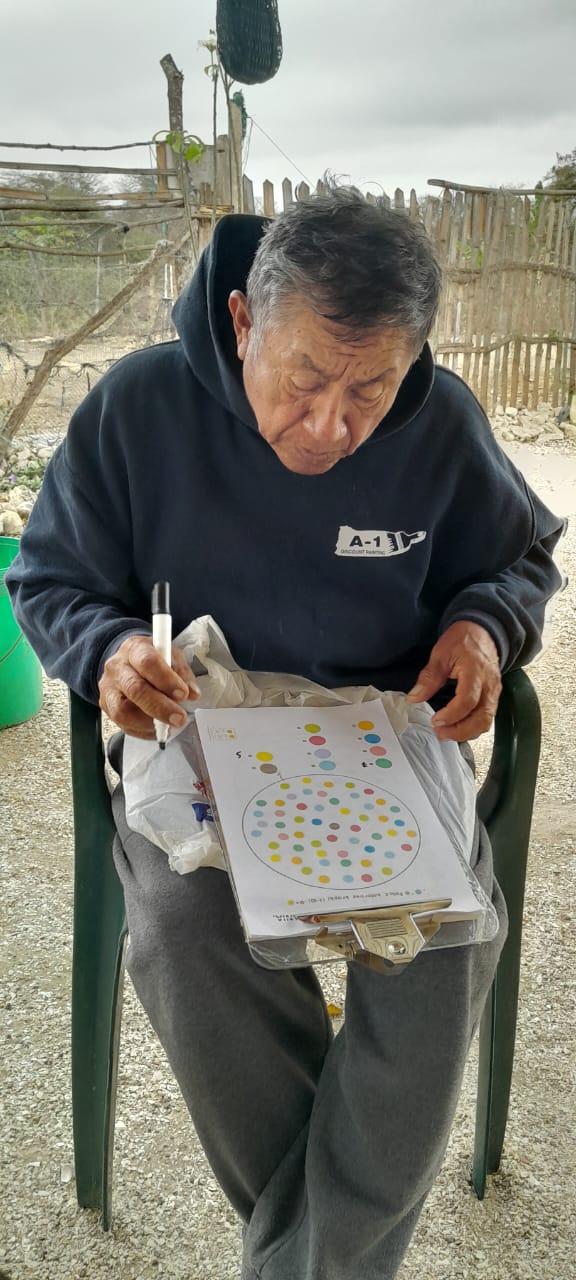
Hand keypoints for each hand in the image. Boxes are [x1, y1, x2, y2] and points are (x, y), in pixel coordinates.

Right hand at [98, 634, 198, 737]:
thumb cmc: (151, 660)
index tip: (183, 694)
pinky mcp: (106, 707)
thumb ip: (182, 673)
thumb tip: (192, 693)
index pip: (147, 662)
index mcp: (134, 649)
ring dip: (149, 723)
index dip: (166, 680)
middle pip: (135, 689)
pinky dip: (143, 731)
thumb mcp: (171, 656)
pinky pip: (123, 724)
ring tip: (167, 726)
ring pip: (123, 711)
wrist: (126, 664)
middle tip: (179, 718)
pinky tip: (157, 729)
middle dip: (160, 707)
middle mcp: (117, 667)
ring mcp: (108, 689)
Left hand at [406, 621, 501, 741]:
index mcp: (476, 672)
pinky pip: (487, 717)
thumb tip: (414, 697)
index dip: (451, 715)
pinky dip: (472, 726)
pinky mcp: (494, 696)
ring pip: (486, 721)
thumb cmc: (463, 640)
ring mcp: (494, 692)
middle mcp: (490, 685)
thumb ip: (429, 677)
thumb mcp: (441, 654)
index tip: (435, 720)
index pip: (467, 701)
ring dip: (466, 732)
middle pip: (481, 718)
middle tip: (440, 732)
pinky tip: (457, 726)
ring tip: (446, 732)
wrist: (483, 630)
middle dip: (460, 731)